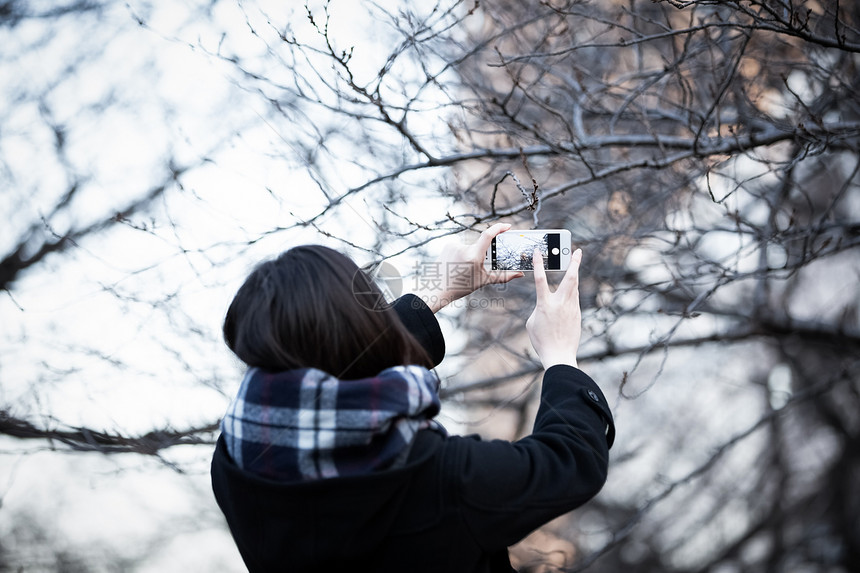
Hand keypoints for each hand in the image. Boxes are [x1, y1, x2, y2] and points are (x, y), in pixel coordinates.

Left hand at [420, 223, 523, 312]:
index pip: (488, 235)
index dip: (499, 228)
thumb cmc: (460, 286)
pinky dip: (462, 254)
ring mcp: (454, 245)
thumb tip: (520, 275)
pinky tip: (455, 265)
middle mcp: (464, 247)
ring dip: (471, 255)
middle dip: (482, 254)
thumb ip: (503, 276)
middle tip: (476, 267)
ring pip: (470, 247)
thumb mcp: (483, 280)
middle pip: (480, 245)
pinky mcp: (448, 245)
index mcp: (474, 256)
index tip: (508, 226)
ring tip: (462, 270)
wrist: (437, 289)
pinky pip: (461, 247)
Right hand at [526, 247, 582, 368]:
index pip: (540, 279)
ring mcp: (571, 308)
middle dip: (575, 262)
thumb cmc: (542, 341)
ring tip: (574, 265)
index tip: (537, 252)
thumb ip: (539, 308)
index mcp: (545, 305)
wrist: (559, 355)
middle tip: (578, 251)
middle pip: (570, 278)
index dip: (538, 263)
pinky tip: (570, 290)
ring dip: (575, 274)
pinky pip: (575, 298)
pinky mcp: (577, 314)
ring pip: (575, 286)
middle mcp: (560, 304)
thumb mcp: (532, 322)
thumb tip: (547, 303)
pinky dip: (572, 291)